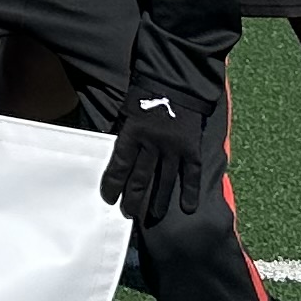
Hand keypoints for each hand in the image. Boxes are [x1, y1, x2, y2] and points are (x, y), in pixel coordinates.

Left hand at [97, 73, 226, 224]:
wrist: (177, 83)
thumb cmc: (147, 95)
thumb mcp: (126, 112)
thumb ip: (122, 134)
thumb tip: (113, 158)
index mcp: (133, 133)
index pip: (119, 165)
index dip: (113, 184)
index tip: (109, 199)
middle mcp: (153, 144)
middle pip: (141, 178)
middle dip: (133, 198)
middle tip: (128, 214)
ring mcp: (174, 148)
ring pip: (164, 181)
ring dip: (158, 202)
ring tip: (152, 217)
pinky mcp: (191, 149)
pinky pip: (190, 174)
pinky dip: (189, 191)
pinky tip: (187, 208)